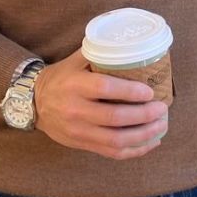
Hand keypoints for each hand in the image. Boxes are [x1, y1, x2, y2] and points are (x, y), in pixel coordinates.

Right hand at [33, 46, 167, 158]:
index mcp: (75, 85)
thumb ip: (101, 52)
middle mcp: (75, 110)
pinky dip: (135, 150)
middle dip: (144, 115)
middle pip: (115, 118)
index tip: (150, 91)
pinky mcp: (82, 145)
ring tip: (161, 125)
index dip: (130, 91)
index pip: (105, 89)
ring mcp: (78, 131)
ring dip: (144, 134)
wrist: (34, 102)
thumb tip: (133, 44)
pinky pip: (112, 153)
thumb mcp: (76, 59)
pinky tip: (152, 141)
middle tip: (161, 108)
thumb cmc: (62, 76)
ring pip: (116, 140)